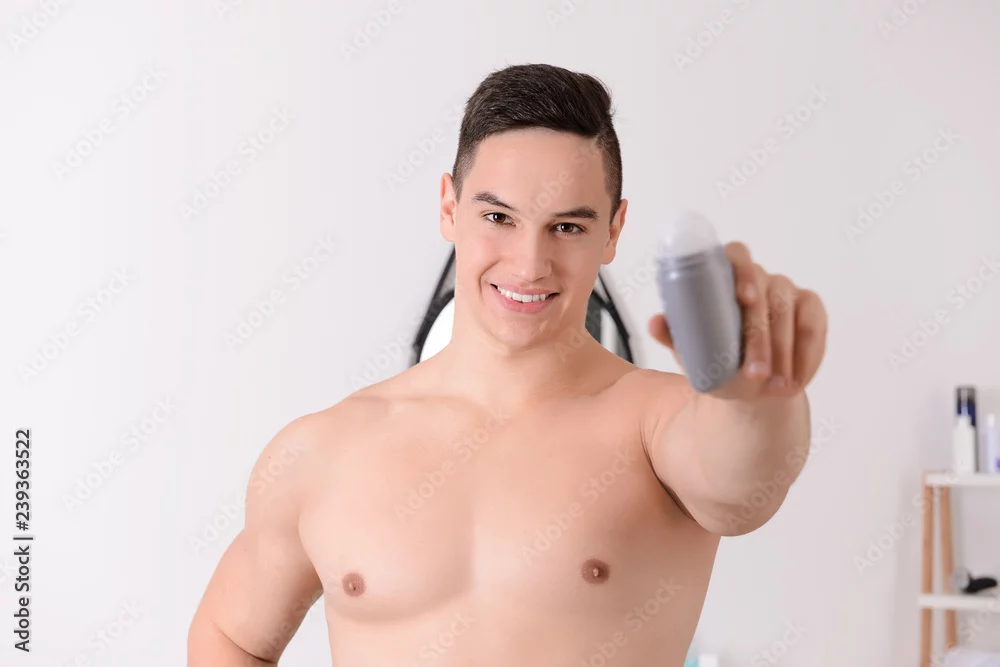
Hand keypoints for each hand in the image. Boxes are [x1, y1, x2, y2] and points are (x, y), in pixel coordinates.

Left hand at [648, 241, 827, 399]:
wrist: (748, 386)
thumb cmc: (715, 361)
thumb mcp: (692, 352)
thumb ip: (675, 336)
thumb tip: (655, 322)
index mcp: (725, 277)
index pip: (737, 255)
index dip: (743, 271)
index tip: (746, 298)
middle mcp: (759, 278)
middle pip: (767, 293)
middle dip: (761, 337)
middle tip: (754, 374)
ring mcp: (787, 292)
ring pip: (790, 313)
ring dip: (784, 354)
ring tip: (774, 388)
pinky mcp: (811, 310)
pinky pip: (814, 328)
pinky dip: (807, 357)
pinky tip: (797, 380)